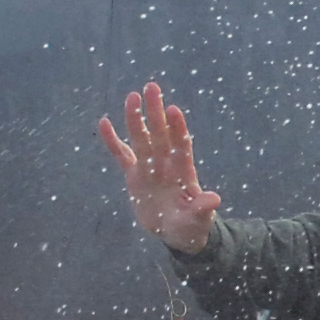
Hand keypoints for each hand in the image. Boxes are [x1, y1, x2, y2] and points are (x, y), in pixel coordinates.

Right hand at [98, 83, 223, 255]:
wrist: (176, 233)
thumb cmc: (191, 226)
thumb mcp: (197, 220)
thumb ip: (202, 208)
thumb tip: (215, 199)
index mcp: (183, 173)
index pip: (181, 147)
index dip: (177, 129)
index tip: (173, 110)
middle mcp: (166, 165)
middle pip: (159, 135)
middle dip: (155, 113)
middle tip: (152, 87)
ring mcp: (149, 168)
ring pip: (141, 139)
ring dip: (136, 119)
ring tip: (132, 96)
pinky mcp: (135, 175)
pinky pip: (122, 155)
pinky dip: (113, 140)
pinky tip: (104, 122)